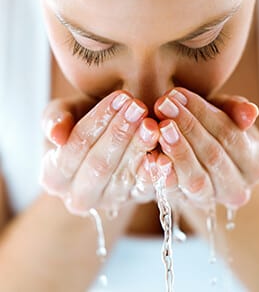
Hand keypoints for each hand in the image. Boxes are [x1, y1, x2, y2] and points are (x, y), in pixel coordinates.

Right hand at [40, 91, 158, 214]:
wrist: (103, 144)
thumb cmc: (81, 125)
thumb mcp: (64, 115)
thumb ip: (55, 120)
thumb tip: (56, 136)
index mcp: (54, 177)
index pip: (75, 148)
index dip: (97, 121)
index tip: (119, 97)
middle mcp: (79, 196)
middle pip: (99, 165)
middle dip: (119, 134)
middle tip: (138, 108)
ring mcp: (108, 201)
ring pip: (123, 177)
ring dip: (139, 148)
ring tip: (152, 124)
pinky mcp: (133, 200)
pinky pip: (145, 189)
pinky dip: (155, 174)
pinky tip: (162, 156)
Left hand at [154, 88, 258, 208]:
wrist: (199, 160)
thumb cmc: (214, 132)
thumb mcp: (226, 116)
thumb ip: (236, 111)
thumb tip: (250, 113)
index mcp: (255, 165)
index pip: (231, 136)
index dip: (204, 114)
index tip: (178, 94)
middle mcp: (236, 189)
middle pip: (213, 157)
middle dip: (187, 127)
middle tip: (164, 104)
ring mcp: (209, 199)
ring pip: (195, 179)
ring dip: (177, 150)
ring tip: (160, 127)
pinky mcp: (184, 203)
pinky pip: (174, 192)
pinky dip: (163, 175)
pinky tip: (152, 157)